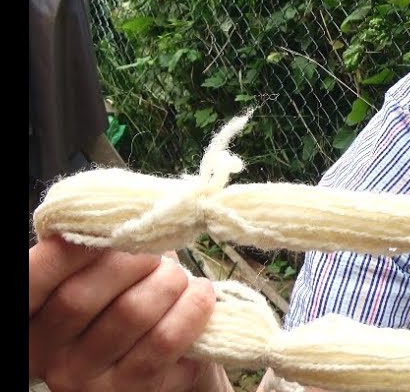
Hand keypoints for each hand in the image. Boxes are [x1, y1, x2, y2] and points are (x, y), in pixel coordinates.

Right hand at [30, 235, 218, 391]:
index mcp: (34, 317)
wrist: (172, 365)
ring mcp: (86, 379)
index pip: (34, 279)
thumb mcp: (108, 282)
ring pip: (130, 313)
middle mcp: (49, 353)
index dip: (67, 251)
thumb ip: (106, 253)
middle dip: (133, 262)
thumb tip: (132, 211)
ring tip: (182, 280)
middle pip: (79, 296)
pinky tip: (199, 299)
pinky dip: (191, 310)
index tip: (110, 228)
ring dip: (169, 284)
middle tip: (159, 258)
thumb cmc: (135, 305)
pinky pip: (165, 341)